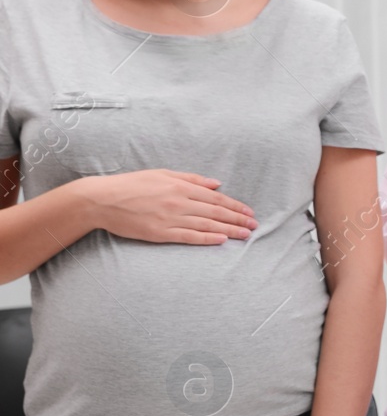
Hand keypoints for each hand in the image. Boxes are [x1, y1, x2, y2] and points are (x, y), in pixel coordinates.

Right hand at [80, 170, 255, 243]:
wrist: (102, 200)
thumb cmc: (132, 185)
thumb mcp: (162, 174)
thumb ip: (191, 179)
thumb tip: (217, 184)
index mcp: (180, 187)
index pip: (215, 198)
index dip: (235, 206)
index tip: (249, 212)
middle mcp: (178, 202)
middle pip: (215, 212)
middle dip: (238, 219)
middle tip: (254, 225)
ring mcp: (169, 219)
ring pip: (206, 225)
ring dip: (229, 230)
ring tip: (246, 235)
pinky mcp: (160, 233)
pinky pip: (189, 237)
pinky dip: (207, 238)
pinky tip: (222, 240)